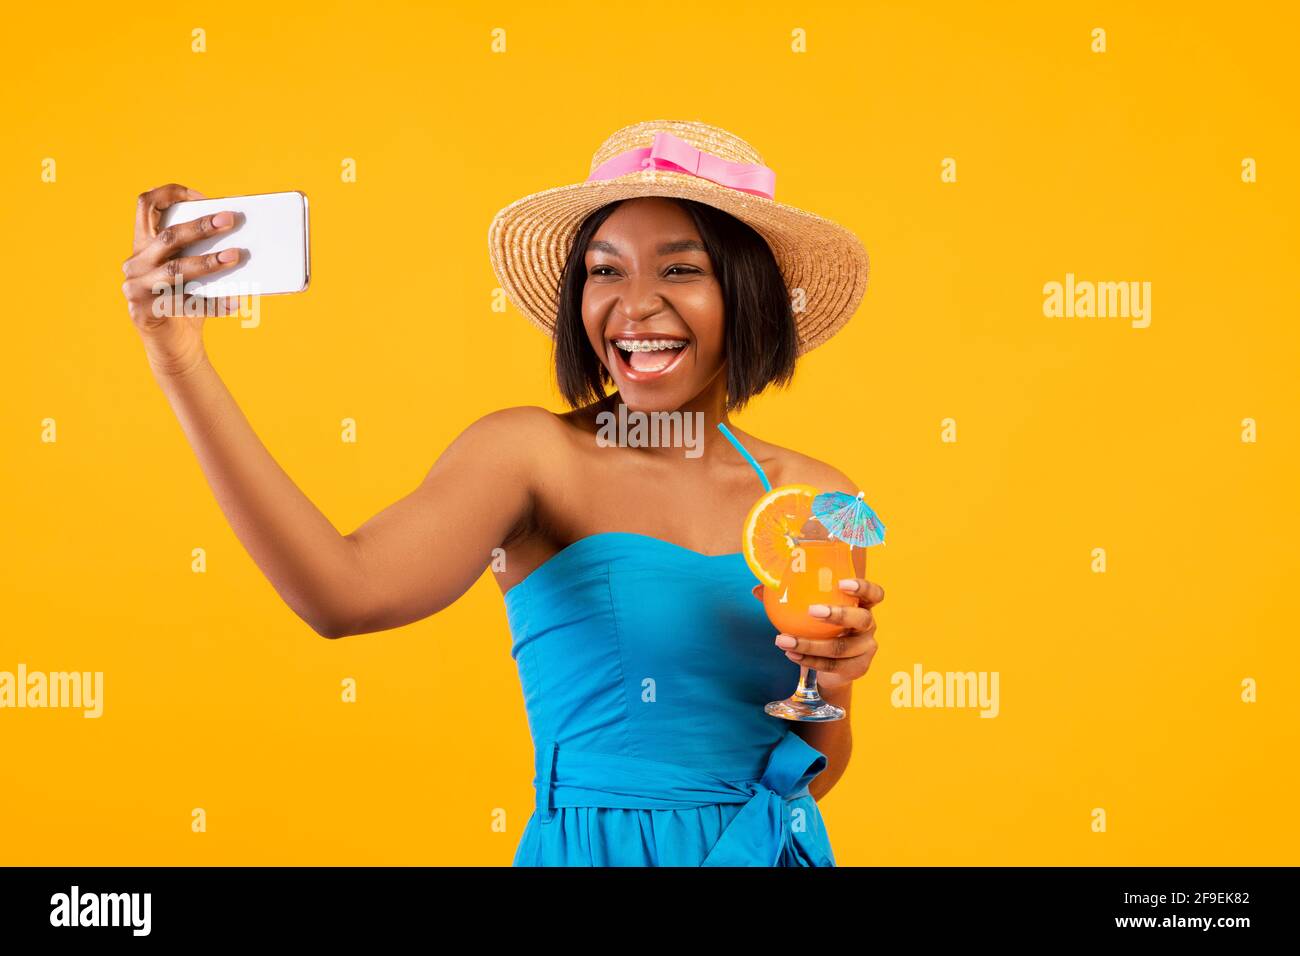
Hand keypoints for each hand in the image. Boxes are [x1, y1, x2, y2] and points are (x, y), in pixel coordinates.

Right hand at [120, 184, 243, 375]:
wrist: (174, 347)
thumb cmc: (188, 301)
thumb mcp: (190, 272)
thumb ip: (200, 252)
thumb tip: (241, 235)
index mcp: (143, 245)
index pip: (145, 205)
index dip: (170, 194)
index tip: (202, 197)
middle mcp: (135, 263)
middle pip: (168, 236)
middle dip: (200, 226)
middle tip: (230, 220)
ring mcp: (136, 289)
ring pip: (176, 270)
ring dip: (208, 262)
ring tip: (236, 257)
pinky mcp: (145, 313)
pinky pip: (184, 305)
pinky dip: (212, 304)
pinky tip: (235, 303)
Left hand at [751, 577, 884, 691]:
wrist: (831, 666)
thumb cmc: (820, 628)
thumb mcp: (809, 612)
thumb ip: (787, 597)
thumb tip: (758, 589)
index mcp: (862, 605)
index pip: (874, 594)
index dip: (862, 587)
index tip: (842, 583)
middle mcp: (868, 626)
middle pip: (862, 619)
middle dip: (838, 614)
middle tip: (812, 611)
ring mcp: (865, 649)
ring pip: (840, 647)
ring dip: (810, 644)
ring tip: (783, 640)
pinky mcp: (856, 669)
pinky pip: (832, 665)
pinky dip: (809, 660)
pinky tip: (791, 655)